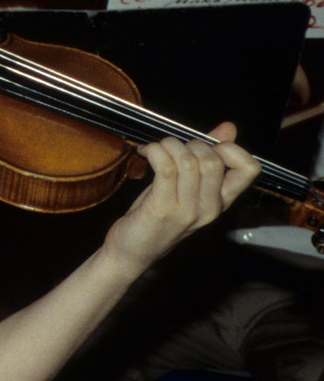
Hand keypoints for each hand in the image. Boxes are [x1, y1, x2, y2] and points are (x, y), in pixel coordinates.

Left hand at [101, 122, 258, 272]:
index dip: (231, 148)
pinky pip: (165, 168)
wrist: (131, 252)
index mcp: (220, 202)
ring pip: (188, 161)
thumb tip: (229, 128)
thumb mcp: (185, 187)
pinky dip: (155, 152)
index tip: (206, 145)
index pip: (249, 169)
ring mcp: (187, 210)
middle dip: (189, 144)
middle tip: (171, 149)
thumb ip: (206, 159)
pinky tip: (146, 153)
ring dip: (168, 146)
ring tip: (155, 150)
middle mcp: (209, 208)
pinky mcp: (163, 208)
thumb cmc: (156, 217)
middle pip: (213, 160)